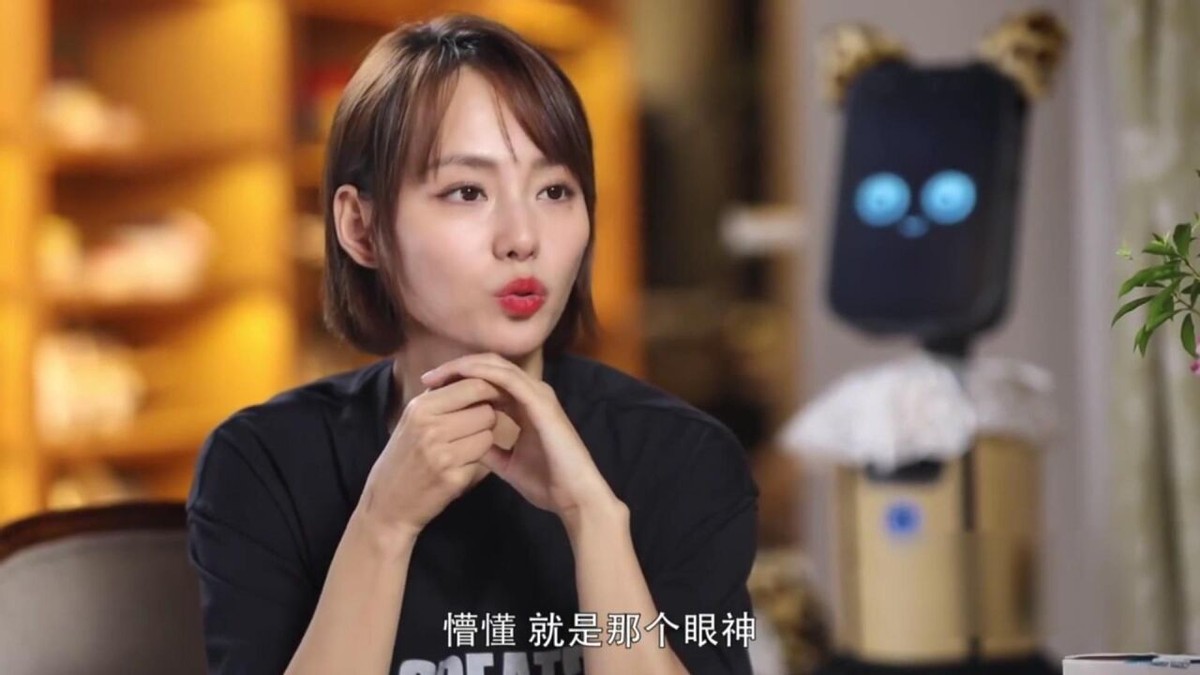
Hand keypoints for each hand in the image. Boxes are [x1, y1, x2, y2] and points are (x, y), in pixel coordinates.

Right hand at [357, 377, 503, 539]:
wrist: (387, 503)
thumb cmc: (404, 456)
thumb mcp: (413, 419)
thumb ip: (441, 396)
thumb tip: (476, 372)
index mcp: (420, 408)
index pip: (473, 384)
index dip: (490, 390)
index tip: (491, 399)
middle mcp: (429, 427)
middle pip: (486, 409)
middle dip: (487, 417)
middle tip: (475, 427)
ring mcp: (441, 454)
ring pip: (488, 433)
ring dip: (484, 439)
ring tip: (465, 446)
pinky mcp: (453, 477)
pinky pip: (483, 458)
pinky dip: (478, 460)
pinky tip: (461, 465)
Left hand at [421, 353, 616, 519]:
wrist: (575, 497)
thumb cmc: (547, 483)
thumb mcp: (508, 464)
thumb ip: (490, 450)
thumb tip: (467, 444)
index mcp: (525, 406)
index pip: (488, 382)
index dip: (460, 382)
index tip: (430, 392)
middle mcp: (532, 394)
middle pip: (489, 367)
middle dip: (456, 369)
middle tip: (427, 378)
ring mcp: (538, 394)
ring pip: (495, 366)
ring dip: (463, 367)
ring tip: (435, 376)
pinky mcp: (540, 401)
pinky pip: (506, 378)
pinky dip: (480, 373)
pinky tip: (458, 377)